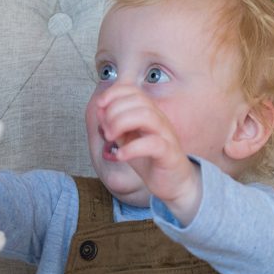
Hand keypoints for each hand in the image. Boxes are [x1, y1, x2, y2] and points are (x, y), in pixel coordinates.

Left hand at [91, 84, 202, 220]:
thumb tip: (100, 111)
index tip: (100, 105)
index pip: (133, 90)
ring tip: (111, 138)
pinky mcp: (169, 154)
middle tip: (106, 131)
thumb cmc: (149, 160)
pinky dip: (131, 148)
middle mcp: (160, 120)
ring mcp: (166, 135)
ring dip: (121, 123)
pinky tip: (120, 155)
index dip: (114, 93)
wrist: (174, 183)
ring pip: (146, 115)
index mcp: (150, 113)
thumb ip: (115, 125)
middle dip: (114, 111)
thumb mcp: (127, 140)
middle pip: (138, 100)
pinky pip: (153, 143)